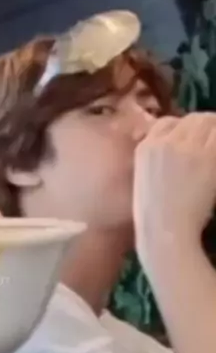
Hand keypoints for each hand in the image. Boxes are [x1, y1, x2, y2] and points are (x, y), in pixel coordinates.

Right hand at [134, 113, 215, 251]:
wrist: (164, 234)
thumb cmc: (154, 220)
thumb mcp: (144, 182)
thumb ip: (157, 161)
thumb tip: (180, 155)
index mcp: (146, 147)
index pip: (167, 122)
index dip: (183, 128)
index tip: (195, 138)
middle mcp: (165, 142)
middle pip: (192, 118)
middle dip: (207, 125)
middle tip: (215, 138)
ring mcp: (186, 148)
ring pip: (210, 123)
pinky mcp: (207, 158)